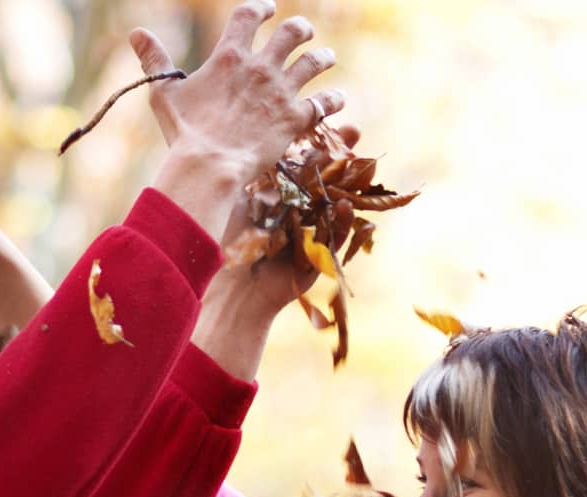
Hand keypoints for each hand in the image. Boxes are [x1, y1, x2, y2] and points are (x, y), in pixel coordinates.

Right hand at [134, 1, 344, 236]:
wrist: (209, 165)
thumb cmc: (184, 132)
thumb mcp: (163, 93)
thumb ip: (154, 60)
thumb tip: (136, 33)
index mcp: (230, 56)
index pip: (249, 15)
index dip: (261, 7)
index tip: (268, 8)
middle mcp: (261, 67)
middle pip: (292, 33)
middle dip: (300, 29)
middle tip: (304, 33)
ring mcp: (281, 92)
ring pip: (314, 62)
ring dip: (322, 58)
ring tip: (326, 58)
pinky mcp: (295, 119)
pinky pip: (324, 103)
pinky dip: (334, 100)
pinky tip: (338, 99)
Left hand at [190, 122, 361, 381]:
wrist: (227, 290)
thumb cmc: (226, 243)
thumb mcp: (240, 197)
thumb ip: (251, 168)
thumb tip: (250, 124)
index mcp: (280, 196)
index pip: (303, 163)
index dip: (315, 141)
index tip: (326, 116)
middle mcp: (299, 213)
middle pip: (326, 180)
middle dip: (341, 156)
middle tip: (353, 130)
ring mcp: (312, 237)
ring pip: (337, 207)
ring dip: (351, 185)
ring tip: (361, 162)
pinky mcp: (320, 262)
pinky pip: (337, 239)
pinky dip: (343, 222)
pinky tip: (345, 204)